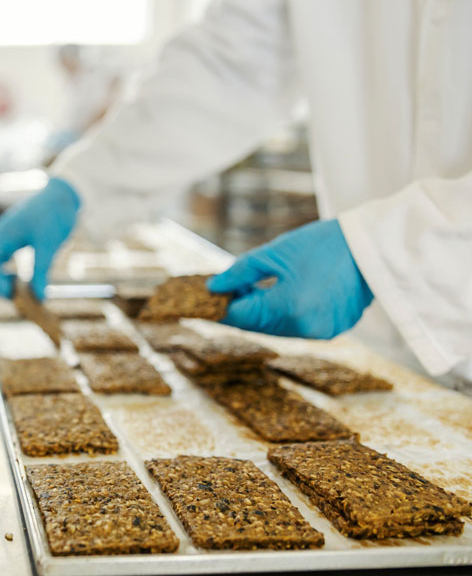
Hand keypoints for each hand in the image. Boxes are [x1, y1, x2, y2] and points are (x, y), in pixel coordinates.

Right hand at [0, 177, 80, 298]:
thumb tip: (39, 297)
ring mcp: (6, 235)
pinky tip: (22, 278)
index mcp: (4, 233)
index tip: (11, 292)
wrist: (64, 194)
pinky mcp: (15, 237)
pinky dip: (8, 270)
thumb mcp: (49, 244)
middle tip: (15, 294)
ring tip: (19, 288)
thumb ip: (41, 270)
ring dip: (1, 276)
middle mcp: (1, 234)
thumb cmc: (55, 214)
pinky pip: (3, 257)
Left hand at [208, 219, 372, 338]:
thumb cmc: (323, 243)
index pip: (241, 316)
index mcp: (289, 308)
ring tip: (248, 292)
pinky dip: (282, 315)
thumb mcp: (275, 253)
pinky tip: (276, 297)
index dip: (220, 308)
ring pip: (276, 329)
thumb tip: (213, 287)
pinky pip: (297, 327)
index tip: (203, 300)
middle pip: (257, 326)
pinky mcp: (334, 329)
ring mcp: (322, 332)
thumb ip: (241, 273)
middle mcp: (306, 328)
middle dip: (239, 310)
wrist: (372, 245)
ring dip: (259, 314)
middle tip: (223, 293)